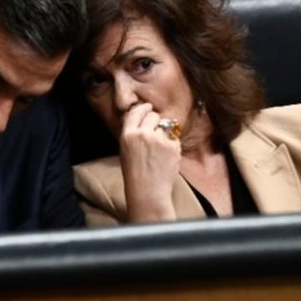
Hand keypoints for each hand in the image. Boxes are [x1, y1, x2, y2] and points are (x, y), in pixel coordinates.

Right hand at [117, 102, 180, 221]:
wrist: (148, 192)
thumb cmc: (134, 175)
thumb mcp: (125, 151)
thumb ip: (133, 134)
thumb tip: (143, 120)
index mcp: (128, 134)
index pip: (136, 112)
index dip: (144, 108)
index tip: (148, 108)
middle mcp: (143, 134)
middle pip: (153, 115)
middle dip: (155, 121)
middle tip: (155, 133)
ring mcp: (159, 139)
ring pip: (165, 126)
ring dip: (164, 133)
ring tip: (160, 150)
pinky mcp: (173, 146)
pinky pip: (174, 138)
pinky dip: (172, 145)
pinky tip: (166, 157)